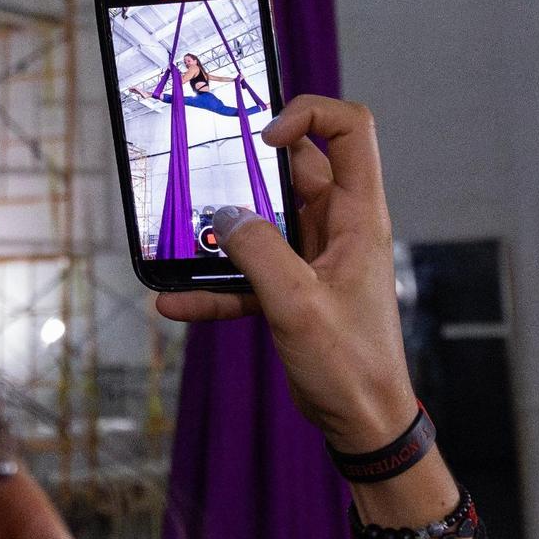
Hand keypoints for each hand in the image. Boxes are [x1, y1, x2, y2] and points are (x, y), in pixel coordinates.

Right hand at [156, 95, 417, 453]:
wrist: (363, 425)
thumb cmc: (350, 364)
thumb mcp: (298, 305)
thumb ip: (259, 254)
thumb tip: (223, 216)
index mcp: (357, 214)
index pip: (351, 130)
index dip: (311, 114)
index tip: (265, 138)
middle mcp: (338, 224)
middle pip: (294, 170)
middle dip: (247, 167)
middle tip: (203, 170)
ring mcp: (315, 255)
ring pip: (265, 220)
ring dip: (224, 229)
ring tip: (179, 233)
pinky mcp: (294, 287)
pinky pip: (251, 271)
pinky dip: (217, 284)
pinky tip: (176, 301)